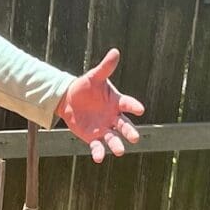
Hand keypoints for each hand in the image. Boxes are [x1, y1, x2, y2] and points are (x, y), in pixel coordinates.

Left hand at [55, 48, 143, 163]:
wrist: (69, 100)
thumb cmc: (85, 86)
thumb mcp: (94, 76)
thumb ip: (105, 67)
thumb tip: (115, 51)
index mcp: (116, 101)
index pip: (128, 104)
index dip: (134, 106)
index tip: (140, 109)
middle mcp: (113, 117)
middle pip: (124, 125)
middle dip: (129, 131)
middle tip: (135, 138)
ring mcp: (104, 128)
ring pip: (113, 138)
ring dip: (117, 145)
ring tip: (120, 151)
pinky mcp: (93, 137)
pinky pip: (97, 146)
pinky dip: (99, 152)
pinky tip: (99, 158)